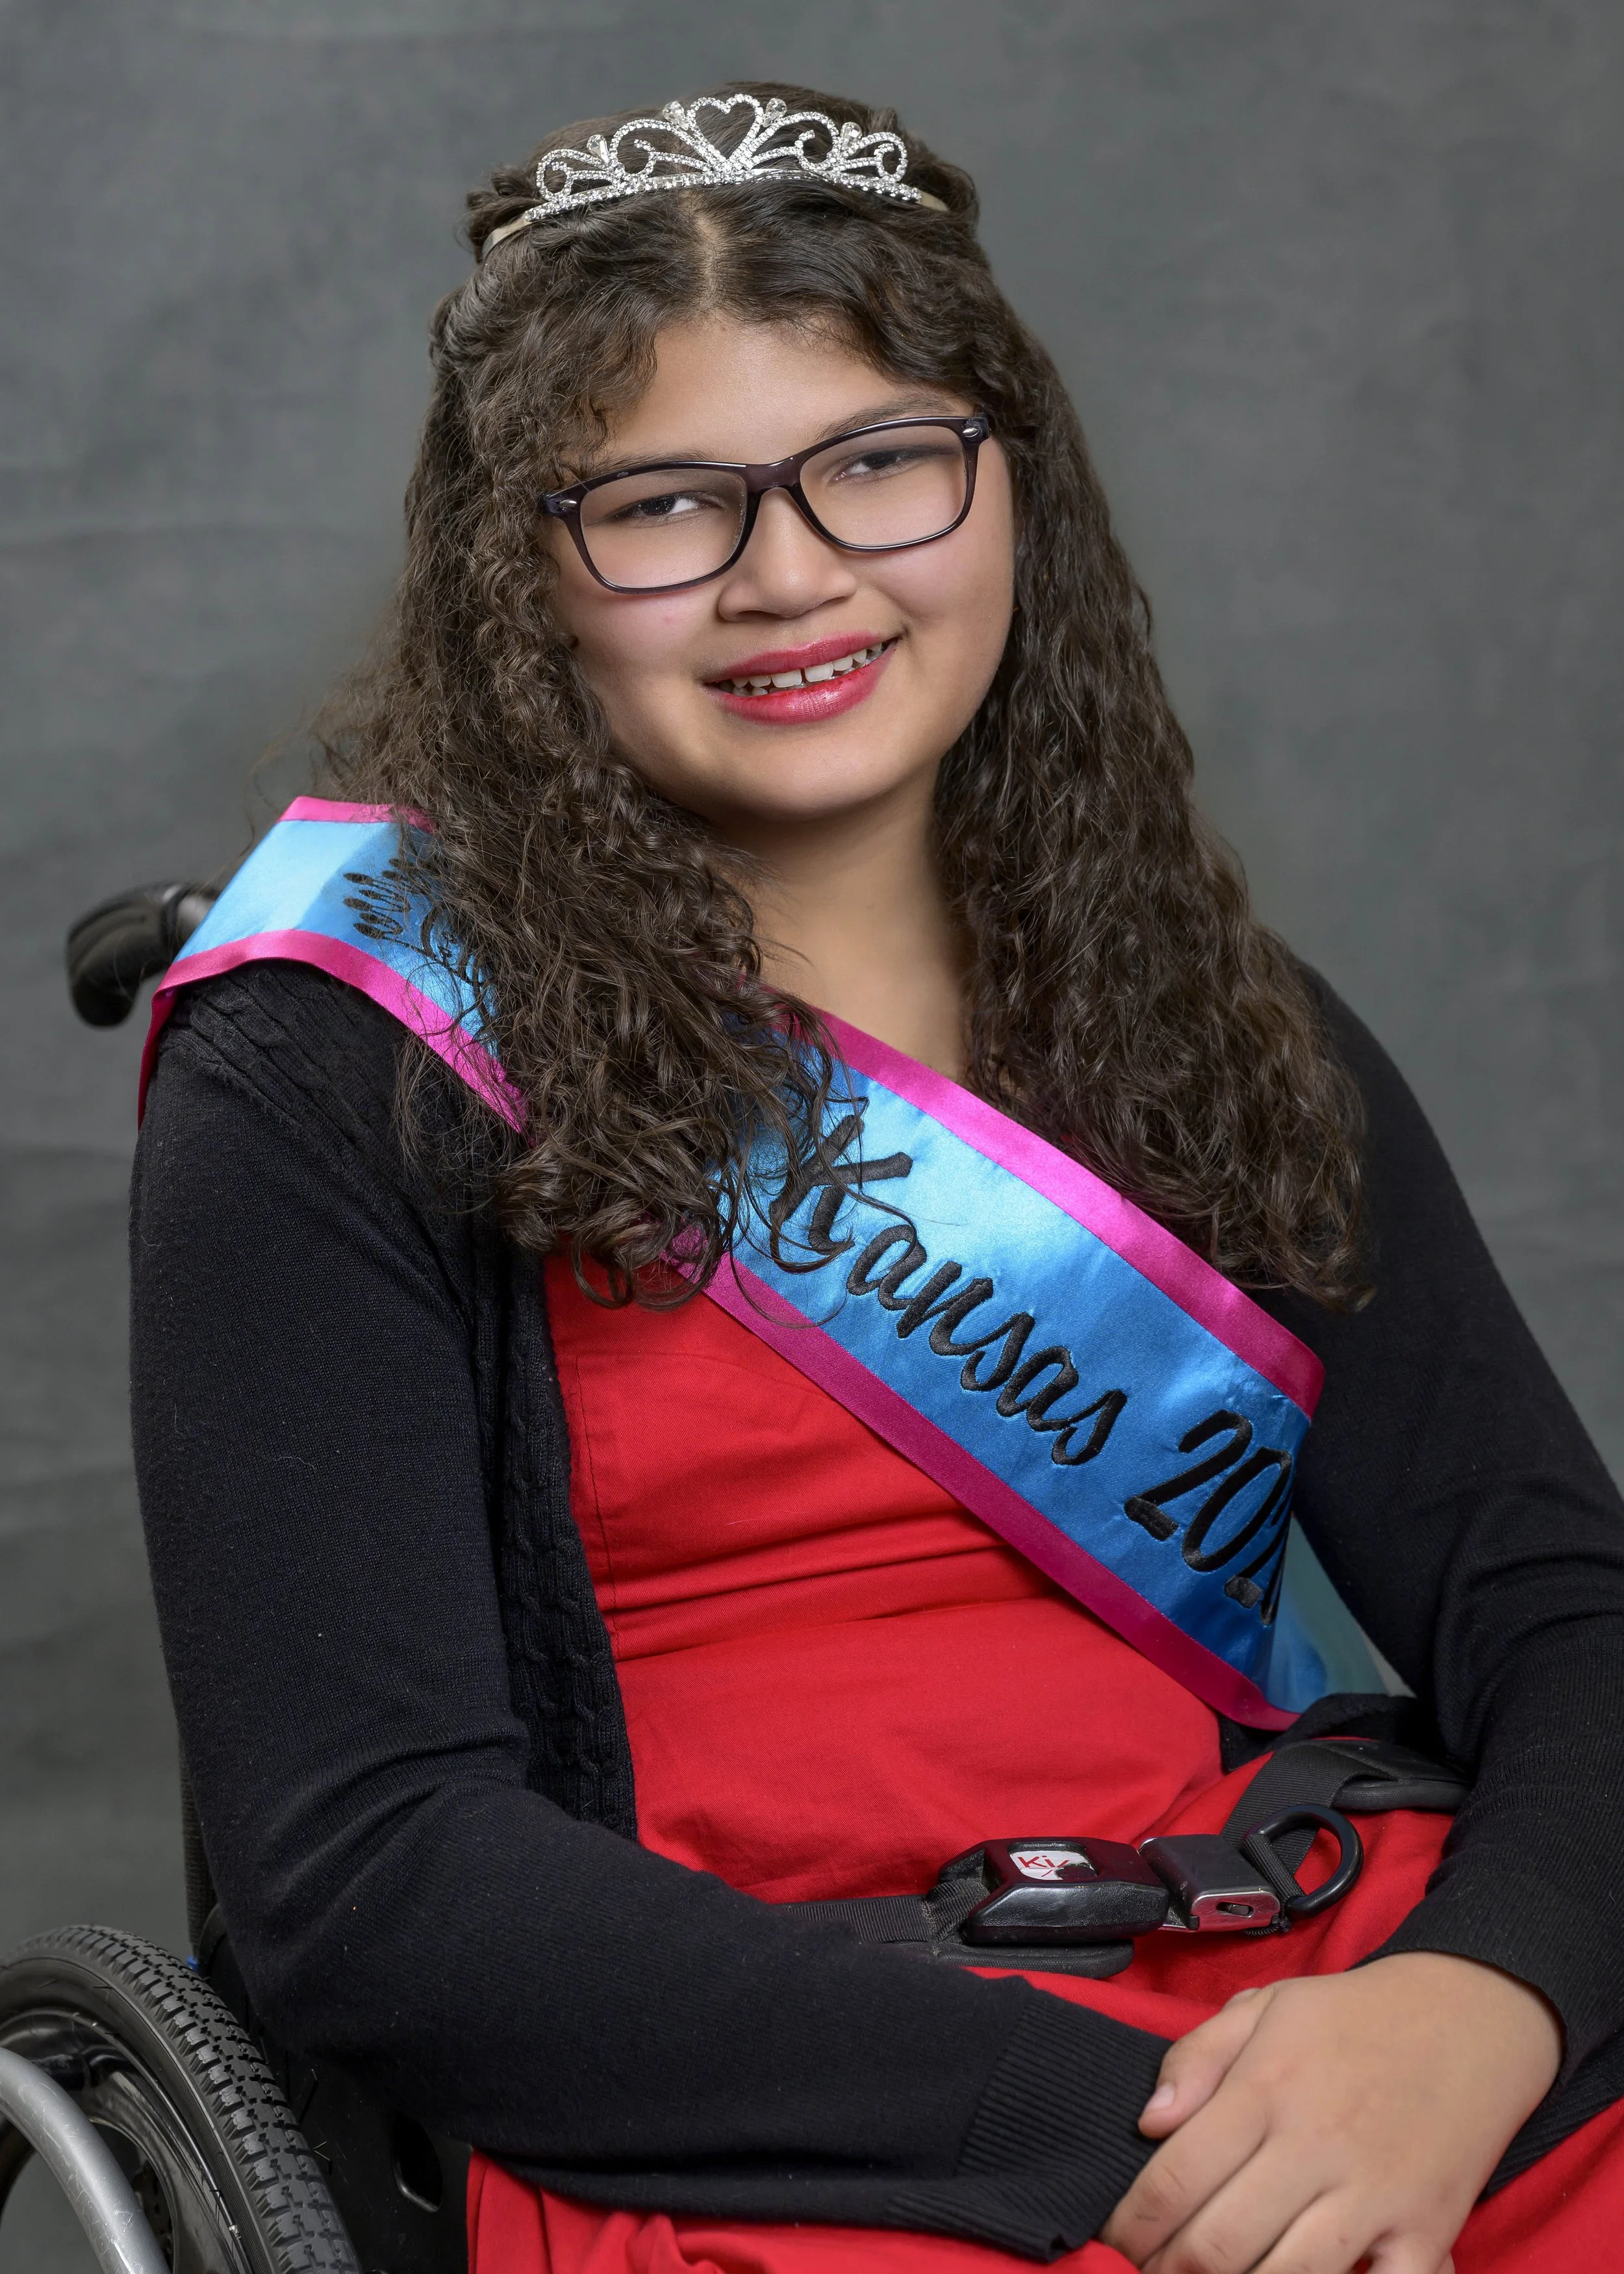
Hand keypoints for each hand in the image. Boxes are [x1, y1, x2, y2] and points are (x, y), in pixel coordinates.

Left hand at [1099, 1952, 1561, 2272]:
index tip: (1115, 2240)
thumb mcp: (1267, 2006)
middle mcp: (1316, 2147)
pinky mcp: (1429, 2233)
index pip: (1176, 2178)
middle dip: (1171, 2273)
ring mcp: (1376, 2196)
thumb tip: (1148, 2124)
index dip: (1132, 2225)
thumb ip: (1196, 2057)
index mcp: (1266, 2089)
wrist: (1472, 2018)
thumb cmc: (1354, 2017)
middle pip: (1220, 2245)